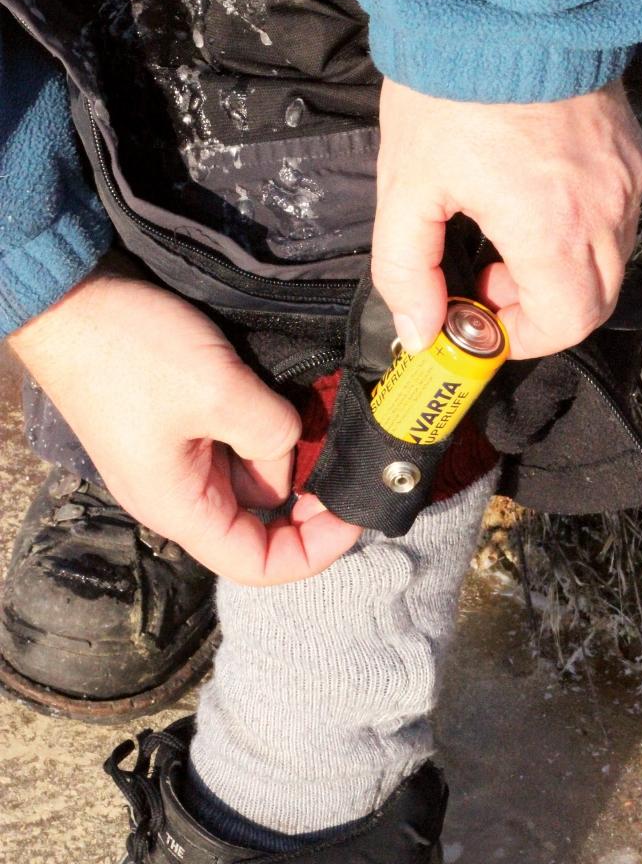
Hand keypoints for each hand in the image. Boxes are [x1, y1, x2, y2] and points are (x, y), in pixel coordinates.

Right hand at [9, 267, 360, 583]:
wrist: (68, 299)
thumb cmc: (129, 351)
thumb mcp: (218, 392)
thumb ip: (272, 433)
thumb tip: (295, 447)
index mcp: (181, 508)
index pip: (258, 565)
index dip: (314, 551)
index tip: (352, 513)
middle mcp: (179, 494)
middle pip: (260, 522)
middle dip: (310, 498)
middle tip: (348, 458)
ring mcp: (178, 460)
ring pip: (253, 477)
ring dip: (291, 455)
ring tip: (324, 419)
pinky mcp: (180, 425)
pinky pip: (236, 443)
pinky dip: (268, 428)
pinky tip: (292, 398)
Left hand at [372, 77, 641, 358]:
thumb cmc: (448, 91)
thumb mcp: (406, 186)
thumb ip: (407, 271)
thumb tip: (421, 333)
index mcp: (552, 228)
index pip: (568, 323)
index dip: (522, 338)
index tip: (480, 319)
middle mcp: (606, 210)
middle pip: (595, 303)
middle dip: (540, 310)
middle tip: (487, 282)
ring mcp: (627, 178)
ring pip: (609, 262)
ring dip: (560, 272)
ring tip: (503, 234)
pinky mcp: (632, 151)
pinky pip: (618, 218)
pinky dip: (580, 234)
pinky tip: (533, 200)